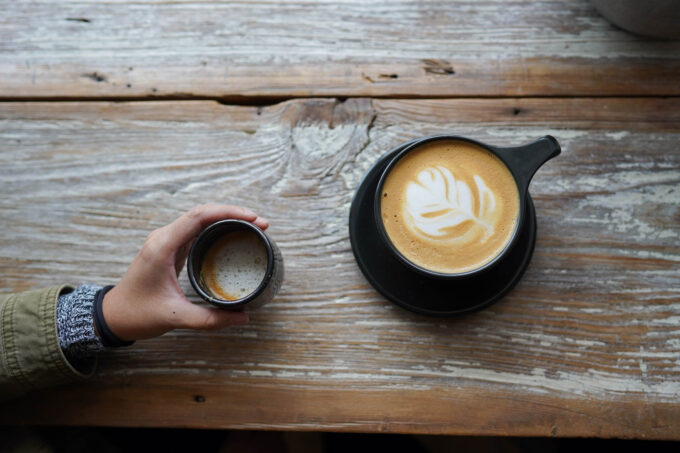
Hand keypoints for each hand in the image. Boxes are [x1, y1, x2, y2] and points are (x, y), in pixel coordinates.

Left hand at [102, 204, 268, 340]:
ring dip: (226, 218)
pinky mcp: (169, 248)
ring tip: (252, 226)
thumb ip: (210, 319)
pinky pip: (195, 229)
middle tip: (261, 223)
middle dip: (233, 213)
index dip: (228, 213)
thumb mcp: (176, 317)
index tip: (253, 219)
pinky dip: (216, 227)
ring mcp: (165, 241)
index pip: (199, 217)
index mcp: (162, 247)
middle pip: (202, 212)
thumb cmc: (137, 314)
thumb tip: (243, 317)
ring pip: (199, 218)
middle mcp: (163, 238)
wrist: (113, 316)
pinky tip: (232, 234)